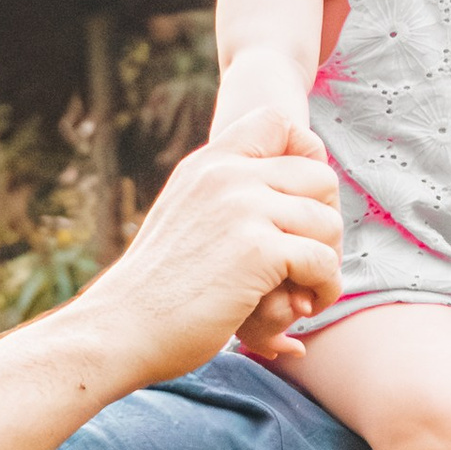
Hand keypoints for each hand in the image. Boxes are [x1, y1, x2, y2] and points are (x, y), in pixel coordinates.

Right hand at [75, 111, 339, 389]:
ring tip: (309, 291)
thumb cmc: (156, 290)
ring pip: (327, 222)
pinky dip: (325, 288)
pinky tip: (308, 306)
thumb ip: (223, 200)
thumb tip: (281, 208)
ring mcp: (242, 208)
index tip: (302, 205)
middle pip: (320, 177)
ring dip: (328, 263)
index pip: (277, 121)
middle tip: (311, 261)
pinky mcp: (257, 250)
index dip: (306, 157)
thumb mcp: (185, 220)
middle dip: (326, 223)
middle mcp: (226, 175)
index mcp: (208, 164)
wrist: (122, 328)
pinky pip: (323, 261)